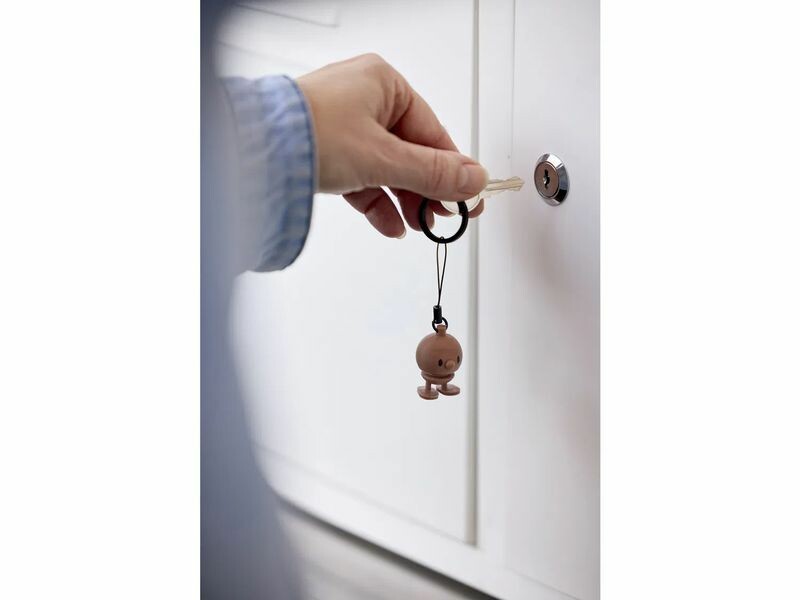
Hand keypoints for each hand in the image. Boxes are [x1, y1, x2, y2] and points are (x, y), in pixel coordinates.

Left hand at [296, 54, 487, 237]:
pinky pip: (361, 176)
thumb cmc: (310, 133)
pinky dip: (376, 201)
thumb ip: (432, 173)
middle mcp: (363, 99)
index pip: (431, 132)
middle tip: (445, 217)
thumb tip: (472, 180)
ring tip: (417, 226)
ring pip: (386, 167)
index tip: (468, 197)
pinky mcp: (325, 149)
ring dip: (403, 199)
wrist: (252, 152)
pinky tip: (390, 224)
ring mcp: (343, 125)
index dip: (453, 169)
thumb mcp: (384, 157)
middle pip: (409, 151)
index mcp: (383, 84)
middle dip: (426, 190)